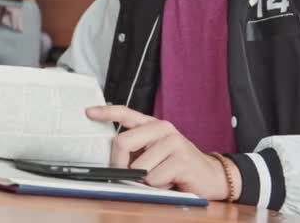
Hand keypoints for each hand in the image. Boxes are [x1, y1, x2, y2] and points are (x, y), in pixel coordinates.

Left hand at [86, 106, 240, 200]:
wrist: (211, 176)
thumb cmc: (177, 166)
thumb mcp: (154, 154)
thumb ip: (135, 151)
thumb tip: (112, 159)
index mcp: (152, 125)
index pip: (125, 113)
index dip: (105, 113)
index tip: (88, 112)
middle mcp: (162, 128)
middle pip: (122, 142)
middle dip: (119, 164)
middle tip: (127, 174)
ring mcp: (173, 141)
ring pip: (139, 166)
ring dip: (145, 180)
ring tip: (161, 177)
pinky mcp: (181, 158)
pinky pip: (154, 178)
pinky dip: (158, 186)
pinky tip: (171, 181)